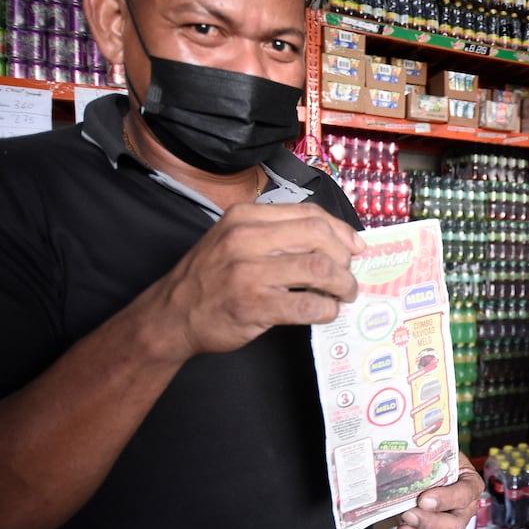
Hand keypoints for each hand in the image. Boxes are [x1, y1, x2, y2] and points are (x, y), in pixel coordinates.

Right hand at [140, 202, 365, 360]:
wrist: (171, 315)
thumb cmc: (210, 278)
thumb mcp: (234, 239)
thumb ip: (276, 234)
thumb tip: (336, 240)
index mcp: (245, 217)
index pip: (309, 213)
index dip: (341, 230)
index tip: (356, 247)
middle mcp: (245, 238)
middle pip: (319, 236)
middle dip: (344, 258)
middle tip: (348, 276)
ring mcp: (248, 272)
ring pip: (319, 269)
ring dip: (342, 285)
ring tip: (344, 295)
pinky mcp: (253, 305)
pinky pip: (307, 304)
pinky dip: (326, 309)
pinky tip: (325, 312)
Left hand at [395, 453, 483, 528]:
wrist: (423, 470)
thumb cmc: (432, 458)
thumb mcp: (435, 452)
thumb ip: (427, 456)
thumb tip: (406, 459)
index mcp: (470, 484)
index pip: (465, 493)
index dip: (445, 499)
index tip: (423, 499)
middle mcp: (464, 510)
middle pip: (455, 526)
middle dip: (429, 523)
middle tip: (407, 515)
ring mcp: (450, 528)